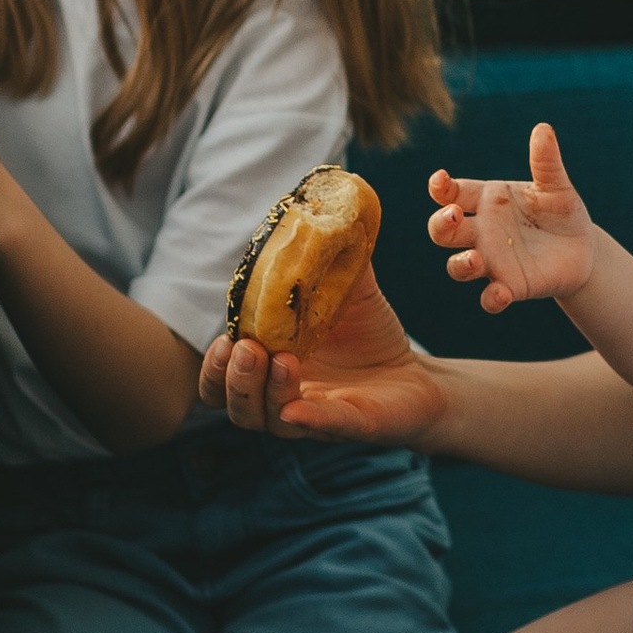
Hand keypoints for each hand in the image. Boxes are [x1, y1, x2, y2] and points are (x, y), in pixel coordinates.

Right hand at [197, 256, 446, 444]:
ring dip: (266, 392)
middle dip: (234, 379)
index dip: (215, 364)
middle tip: (247, 348)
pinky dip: (310, 418)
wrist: (417, 376)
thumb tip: (326, 205)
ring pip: (272, 420)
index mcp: (269, 368)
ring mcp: (315, 416)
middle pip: (236, 405)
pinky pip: (326, 426)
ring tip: (281, 360)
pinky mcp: (353, 425)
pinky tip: (296, 409)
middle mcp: (282, 399)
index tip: (223, 335)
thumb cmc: (370, 336)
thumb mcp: (349, 292)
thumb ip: (331, 256)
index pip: (222, 377)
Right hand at [428, 126, 594, 313]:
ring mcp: (492, 261)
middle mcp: (481, 231)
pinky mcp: (510, 287)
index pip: (452, 192)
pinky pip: (490, 298)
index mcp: (487, 200)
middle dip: (440, 224)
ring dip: (460, 264)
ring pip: (458, 266)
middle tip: (453, 216)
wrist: (584, 249)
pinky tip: (501, 294)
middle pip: (443, 230)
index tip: (440, 181)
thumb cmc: (561, 211)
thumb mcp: (556, 186)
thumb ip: (546, 162)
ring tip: (475, 259)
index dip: (440, 188)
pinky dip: (492, 298)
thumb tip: (544, 128)